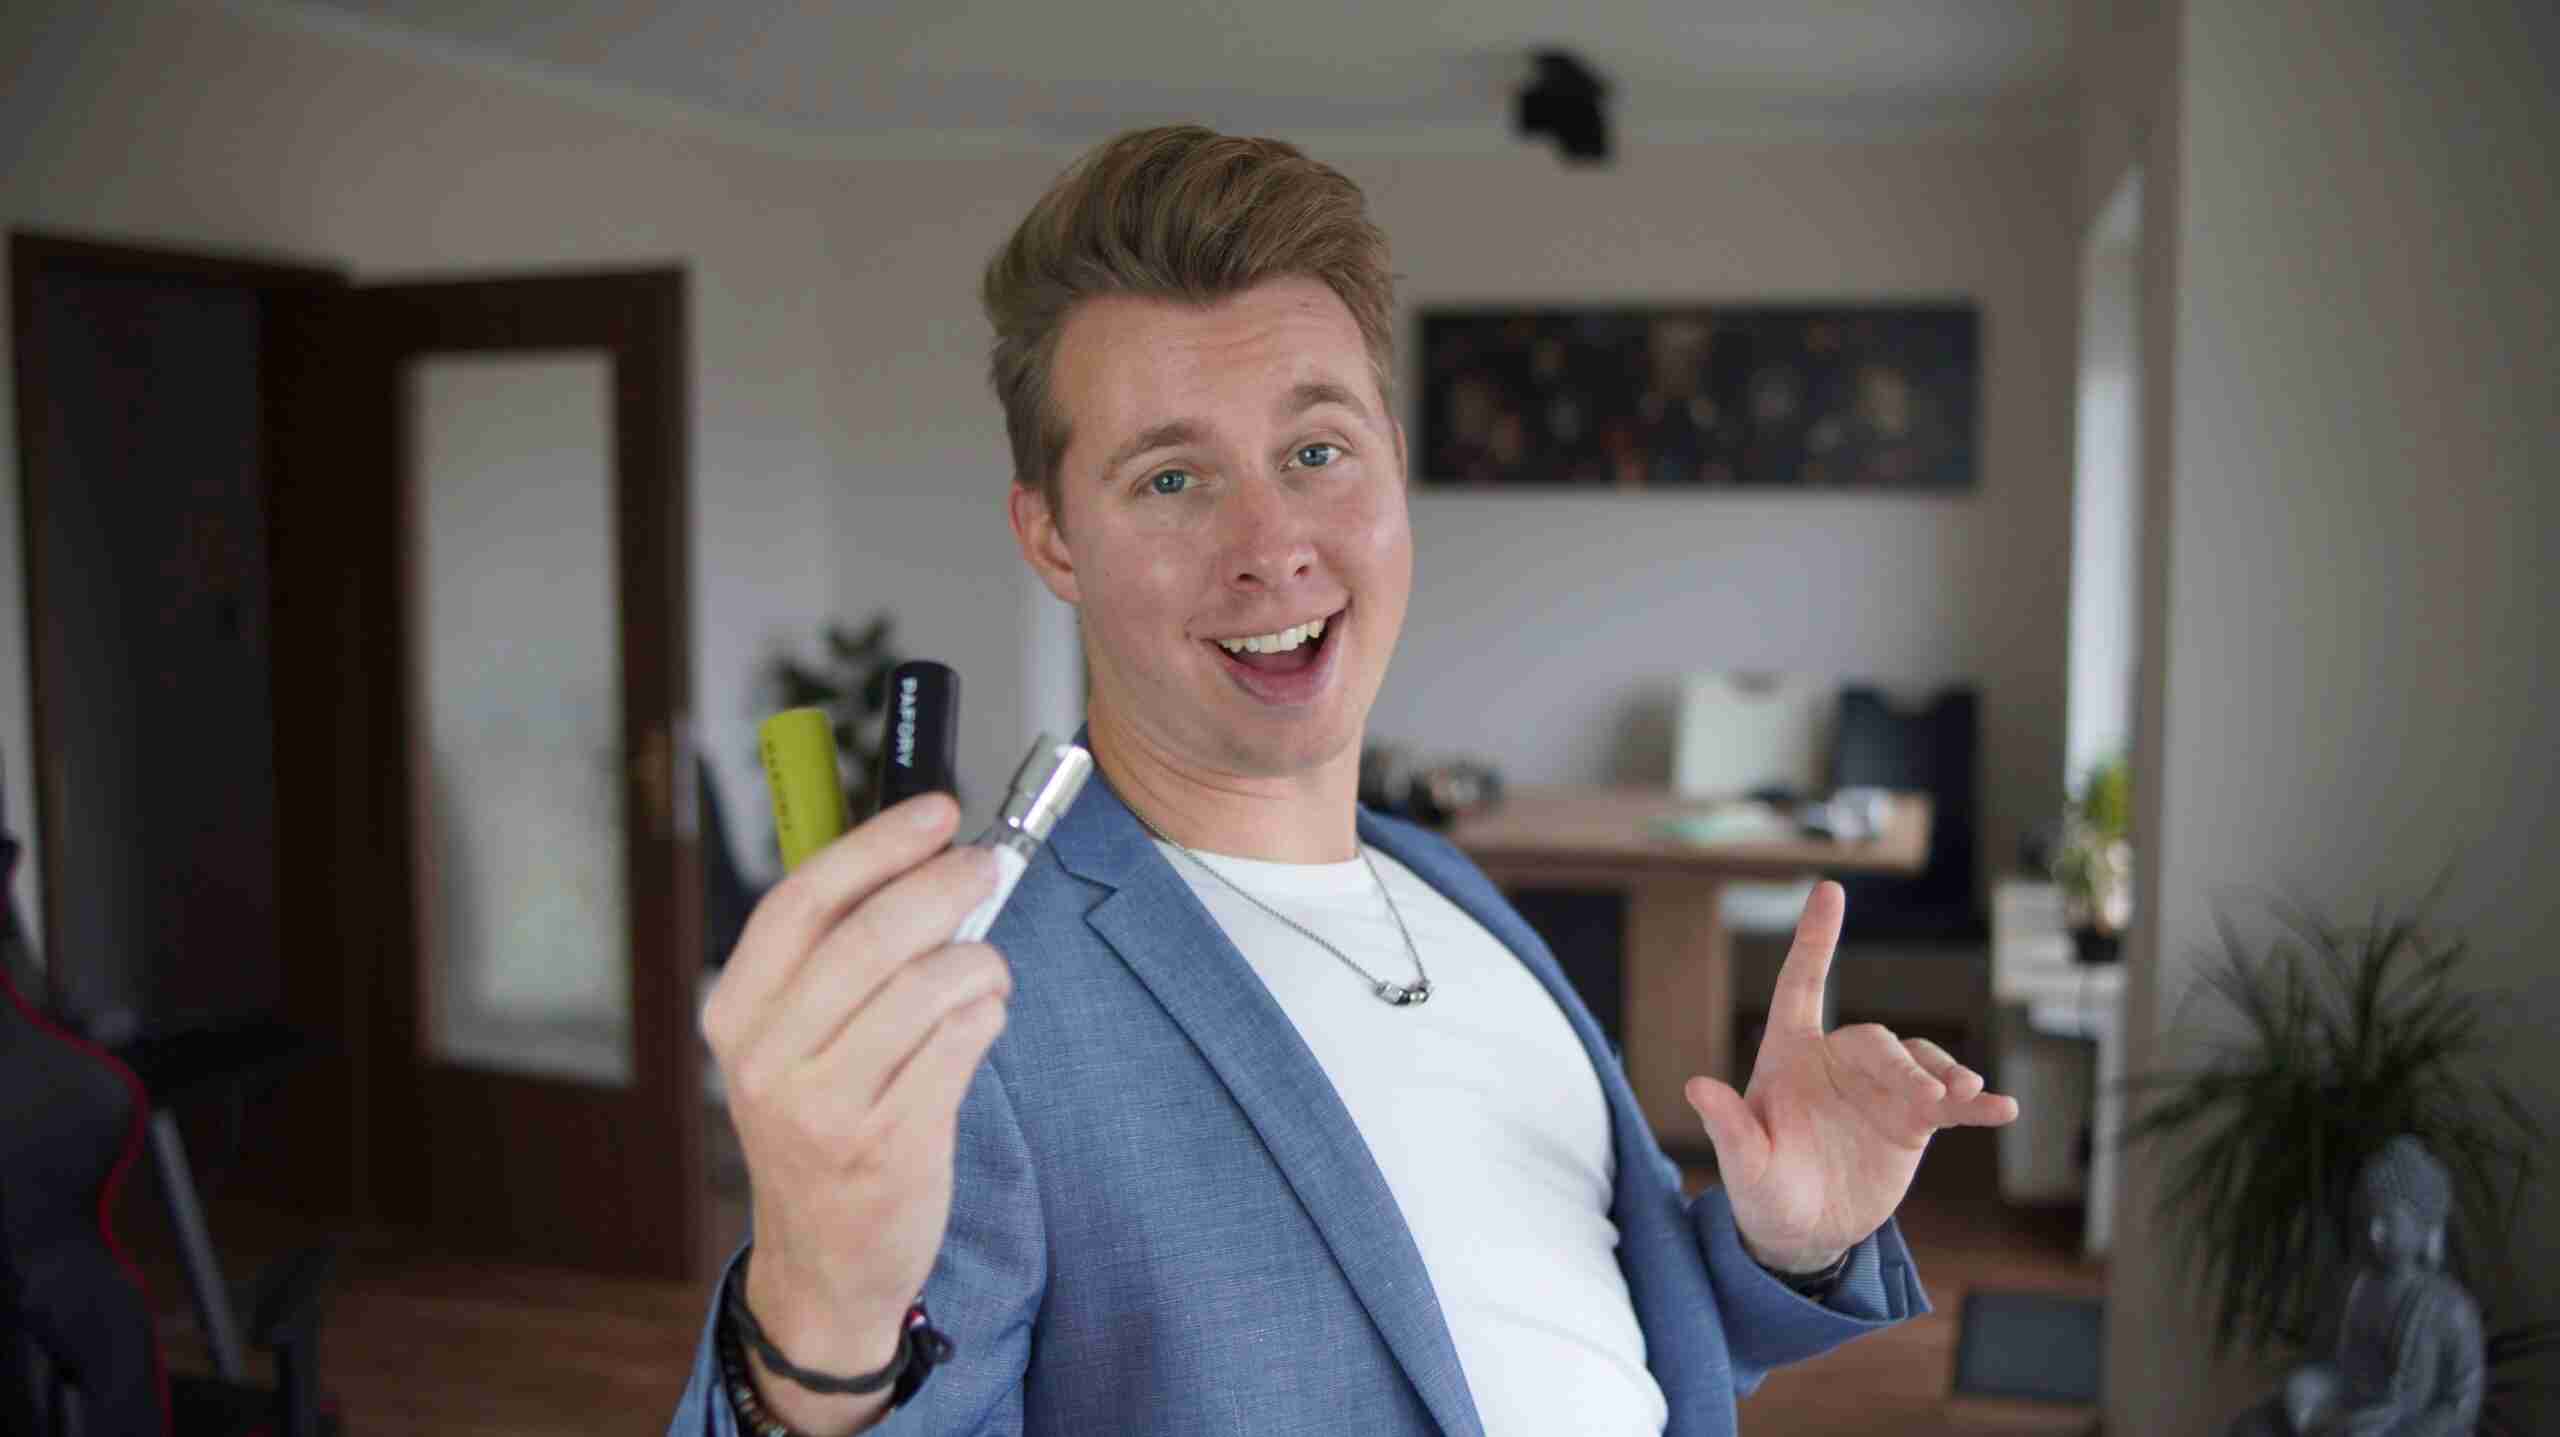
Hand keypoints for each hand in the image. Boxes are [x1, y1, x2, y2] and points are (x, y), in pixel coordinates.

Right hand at [698, 793, 1008, 1432]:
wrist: (824, 1261)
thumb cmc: (824, 1121)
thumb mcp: (795, 1040)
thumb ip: (840, 955)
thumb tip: (922, 856)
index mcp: (737, 1013)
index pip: (801, 902)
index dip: (875, 846)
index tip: (936, 811)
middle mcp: (769, 1059)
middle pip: (870, 937)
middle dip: (944, 886)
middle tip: (989, 866)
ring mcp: (826, 1108)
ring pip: (928, 988)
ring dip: (977, 961)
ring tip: (985, 968)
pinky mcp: (890, 1145)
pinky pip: (961, 1044)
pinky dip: (986, 1015)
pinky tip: (982, 1019)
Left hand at [1683, 881, 2017, 1272]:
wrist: (1803, 1231)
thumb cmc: (1762, 1190)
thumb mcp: (1743, 1165)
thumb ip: (1728, 1127)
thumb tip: (1696, 1087)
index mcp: (1789, 1056)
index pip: (1800, 986)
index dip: (1814, 940)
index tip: (1829, 890)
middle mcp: (1839, 1062)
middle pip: (1877, 1041)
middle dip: (1903, 1064)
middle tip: (1928, 1096)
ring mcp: (1881, 1089)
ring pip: (1921, 1063)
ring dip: (1946, 1074)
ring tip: (1967, 1094)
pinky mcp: (1914, 1121)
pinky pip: (1952, 1104)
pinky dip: (1977, 1105)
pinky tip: (2003, 1111)